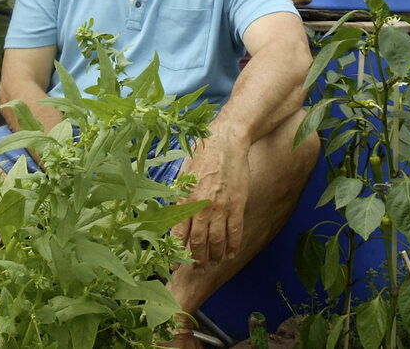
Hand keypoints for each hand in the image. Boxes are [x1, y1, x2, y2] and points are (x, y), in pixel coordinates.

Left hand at [171, 135, 249, 268]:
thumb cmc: (202, 154)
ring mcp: (221, 208)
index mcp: (185, 199)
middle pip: (198, 242)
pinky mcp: (237, 205)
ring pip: (217, 241)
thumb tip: (172, 213)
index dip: (176, 252)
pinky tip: (230, 254)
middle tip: (197, 268)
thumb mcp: (183, 173)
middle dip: (196, 259)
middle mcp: (202, 207)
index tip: (175, 263)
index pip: (178, 233)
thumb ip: (179, 195)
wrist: (227, 141)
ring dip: (214, 256)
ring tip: (212, 264)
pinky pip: (235, 232)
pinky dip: (233, 246)